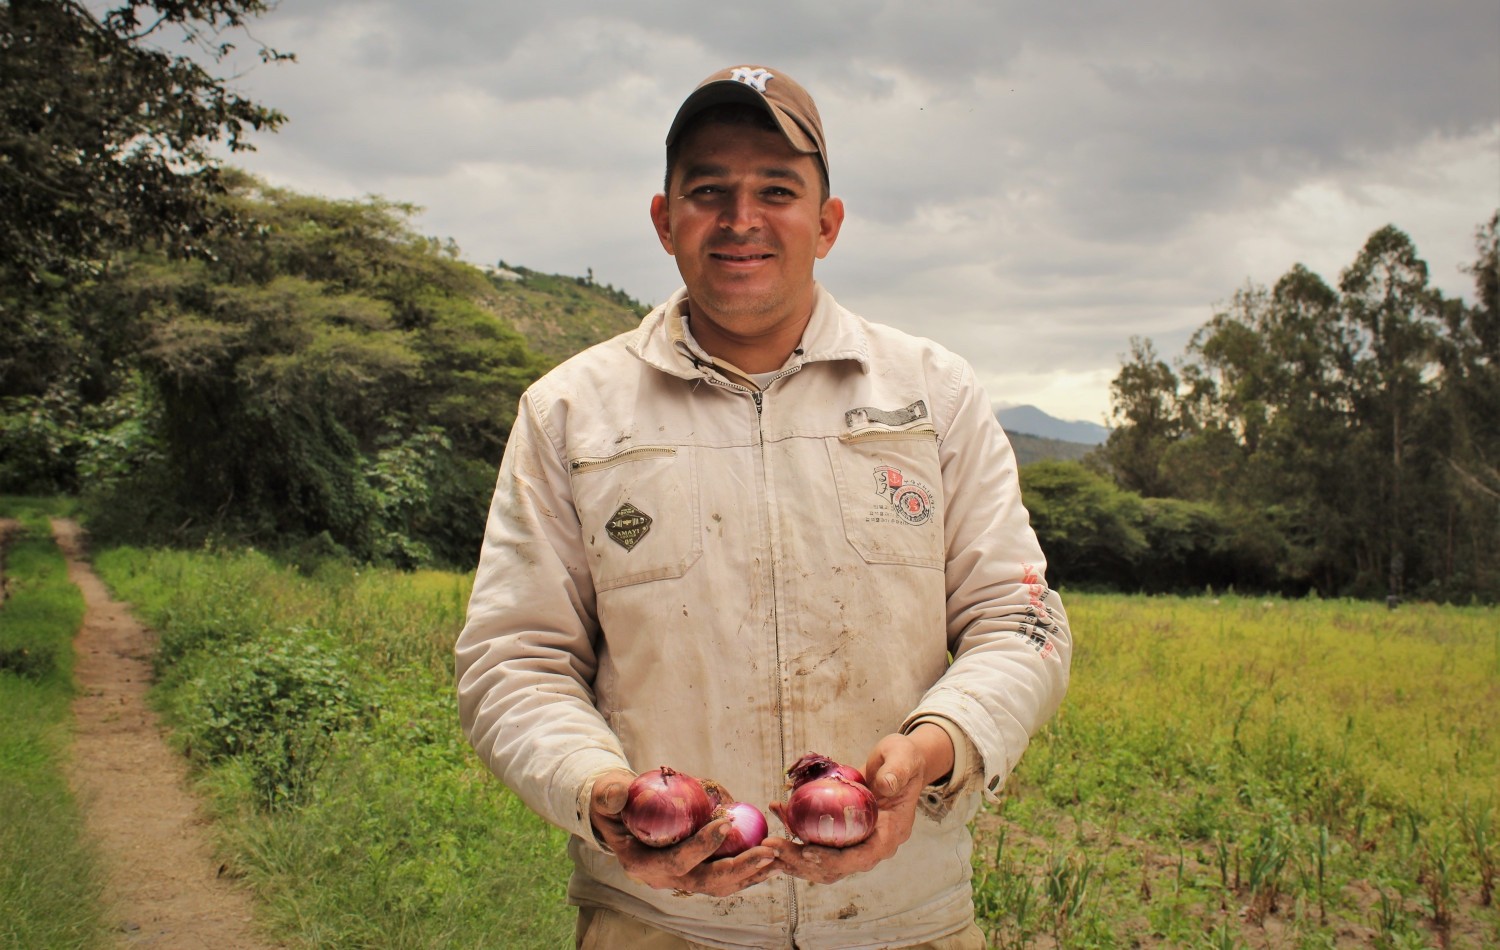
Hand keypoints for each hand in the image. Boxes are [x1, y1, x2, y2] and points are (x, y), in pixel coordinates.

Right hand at [588, 769, 778, 896]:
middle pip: (707, 881)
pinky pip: (725, 878)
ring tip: (778, 857)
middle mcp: (664, 878)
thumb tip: (618, 794)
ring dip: (751, 873)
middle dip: (739, 867)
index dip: (702, 845)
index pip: (677, 860)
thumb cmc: (613, 805)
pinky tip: (771, 859)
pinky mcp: (695, 874)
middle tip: (767, 850)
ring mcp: (681, 879)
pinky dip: (748, 870)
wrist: (618, 821)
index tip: (726, 822)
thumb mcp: (605, 796)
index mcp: (642, 863)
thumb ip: (609, 795)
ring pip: (721, 885)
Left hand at [765, 727, 952, 884]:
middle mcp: (872, 845)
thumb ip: (897, 772)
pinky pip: (816, 840)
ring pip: (821, 861)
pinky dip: (795, 832)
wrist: (901, 763)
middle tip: (773, 848)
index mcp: (889, 835)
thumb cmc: (904, 759)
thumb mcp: (905, 759)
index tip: (808, 852)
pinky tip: (778, 811)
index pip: (861, 858)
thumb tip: (886, 785)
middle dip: (802, 862)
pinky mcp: (842, 833)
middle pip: (835, 866)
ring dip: (792, 855)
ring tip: (767, 843)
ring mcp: (856, 842)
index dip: (834, 860)